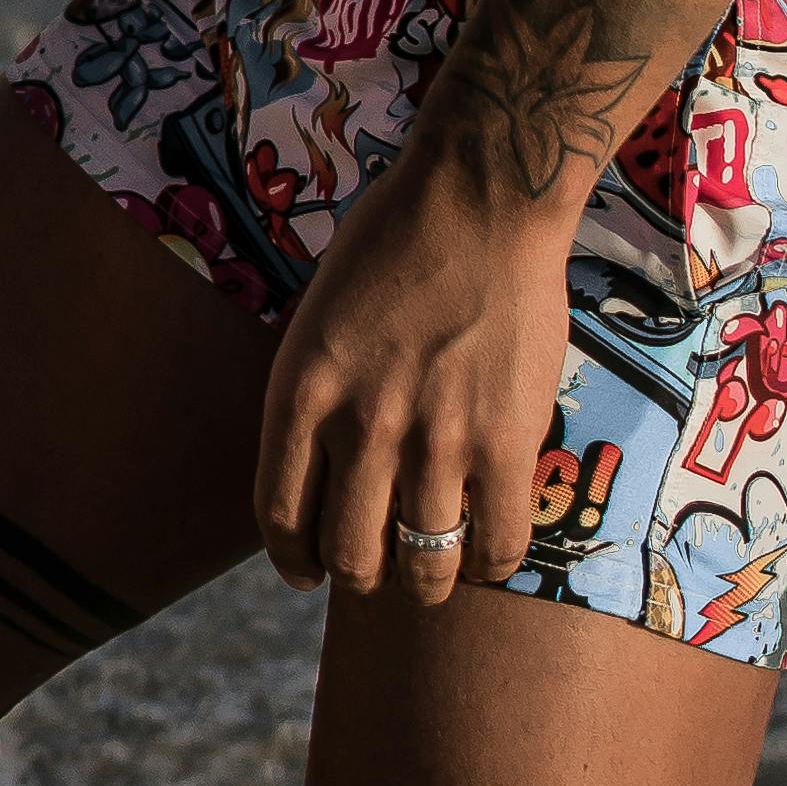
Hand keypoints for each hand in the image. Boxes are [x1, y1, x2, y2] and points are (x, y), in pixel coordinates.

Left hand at [251, 168, 574, 599]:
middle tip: (381, 568)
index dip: (296, 561)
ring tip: (436, 574)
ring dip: (427, 582)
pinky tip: (488, 553)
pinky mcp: (504, 443)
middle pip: (350, 557)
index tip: (309, 573)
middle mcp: (359, 428)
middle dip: (362, 575)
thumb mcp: (317, 319)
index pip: (282, 517)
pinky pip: (496, 545)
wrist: (479, 202)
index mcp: (300, 394)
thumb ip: (318, 397)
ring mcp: (434, 441)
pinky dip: (489, 564)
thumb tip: (327, 470)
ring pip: (422, 564)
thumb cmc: (395, 244)